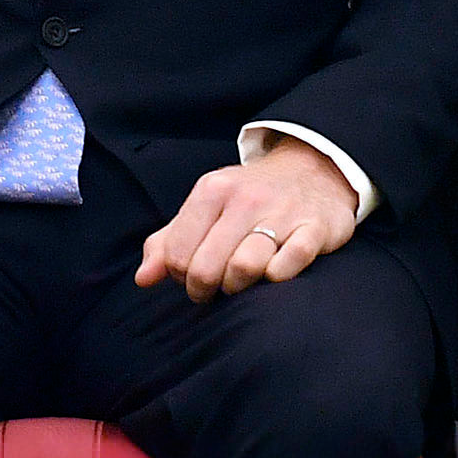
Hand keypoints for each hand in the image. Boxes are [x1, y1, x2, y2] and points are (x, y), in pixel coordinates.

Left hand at [135, 134, 360, 302]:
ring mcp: (282, 213)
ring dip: (238, 286)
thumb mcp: (206, 207)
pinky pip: (289, 265)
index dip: (179, 276)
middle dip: (204, 288)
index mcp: (212, 189)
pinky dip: (277, 276)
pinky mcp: (314, 228)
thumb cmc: (250, 198)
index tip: (191, 275)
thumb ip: (169, 241)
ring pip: (244, 268)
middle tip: (212, 288)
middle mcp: (245, 198)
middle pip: (206, 267)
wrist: (314, 169)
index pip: (176, 253)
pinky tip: (273, 272)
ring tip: (240, 281)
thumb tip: (143, 279)